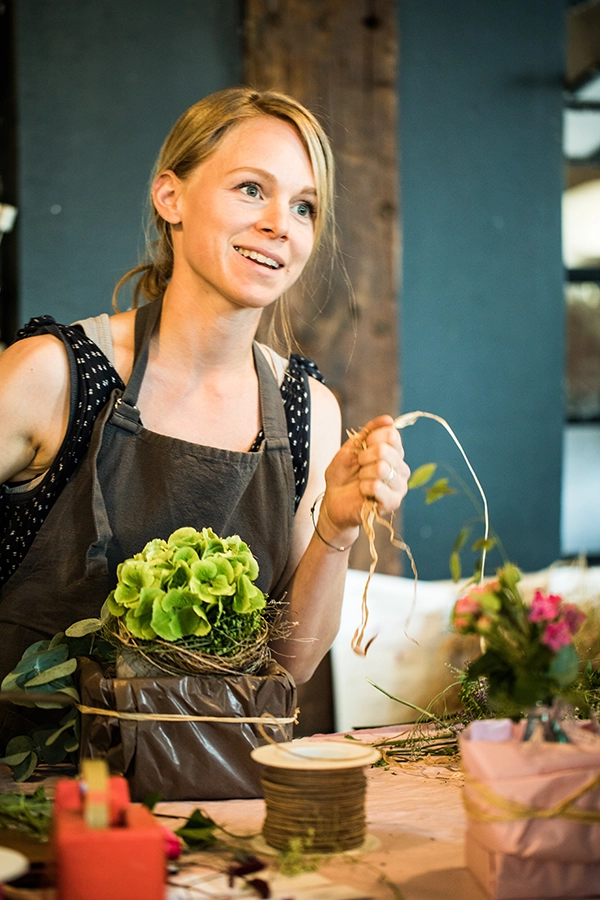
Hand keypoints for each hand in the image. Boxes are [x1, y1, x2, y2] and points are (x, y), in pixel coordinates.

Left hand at [318, 415, 410, 543]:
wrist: (333, 502)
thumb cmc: (342, 476)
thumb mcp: (350, 449)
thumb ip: (368, 433)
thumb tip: (388, 419)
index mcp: (394, 454)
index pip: (392, 434)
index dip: (372, 438)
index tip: (361, 448)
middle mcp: (401, 469)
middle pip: (386, 450)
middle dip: (364, 456)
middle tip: (358, 466)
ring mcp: (399, 487)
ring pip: (382, 468)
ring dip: (363, 473)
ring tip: (361, 480)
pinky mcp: (393, 502)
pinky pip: (377, 486)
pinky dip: (363, 486)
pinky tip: (363, 491)